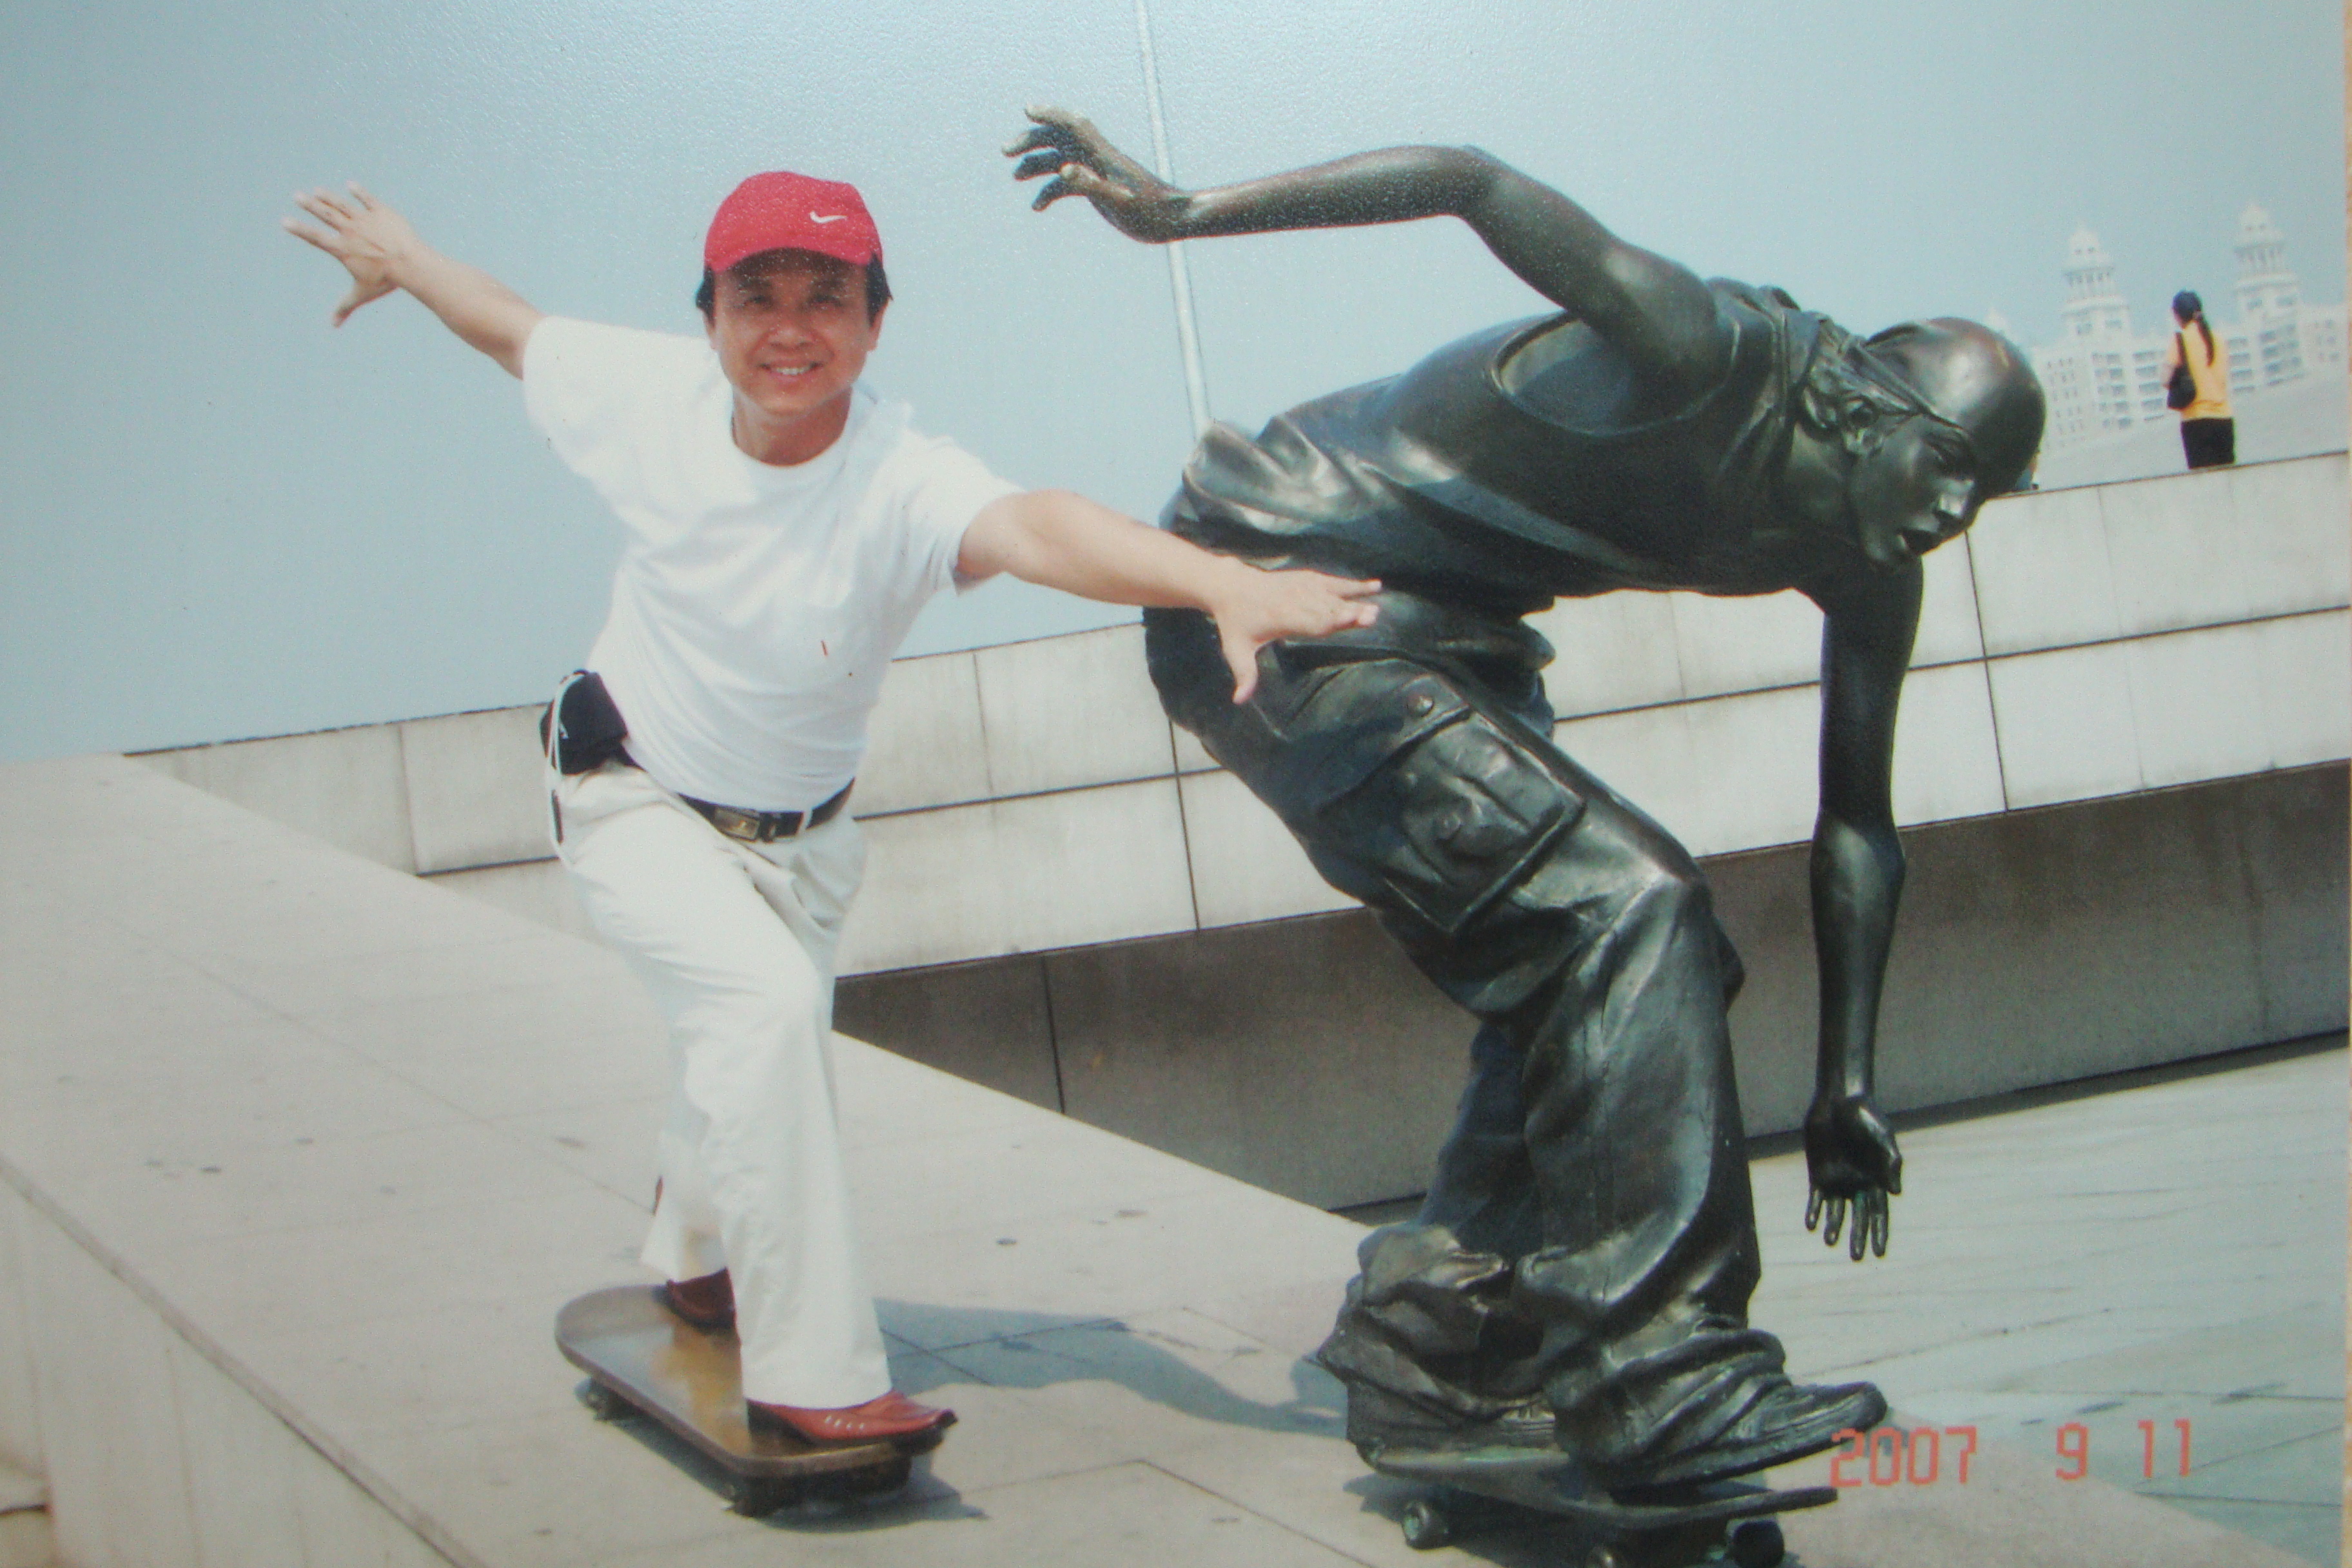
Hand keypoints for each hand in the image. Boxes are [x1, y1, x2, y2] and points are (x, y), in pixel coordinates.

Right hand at [282, 183, 420, 325]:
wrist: (409, 263)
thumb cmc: (385, 281)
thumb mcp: (362, 294)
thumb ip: (345, 307)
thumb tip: (333, 325)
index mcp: (341, 248)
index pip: (315, 237)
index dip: (298, 229)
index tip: (284, 221)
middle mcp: (349, 230)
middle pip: (325, 215)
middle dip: (309, 205)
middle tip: (296, 196)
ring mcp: (365, 219)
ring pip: (342, 205)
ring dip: (328, 197)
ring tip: (316, 191)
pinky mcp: (381, 212)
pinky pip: (367, 199)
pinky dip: (359, 192)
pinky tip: (350, 186)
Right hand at [1005, 105, 1190, 240]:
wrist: (1171, 220)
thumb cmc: (1150, 210)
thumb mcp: (1118, 200)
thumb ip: (1090, 184)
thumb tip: (1063, 170)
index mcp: (1102, 154)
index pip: (1073, 125)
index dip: (1050, 114)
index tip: (1027, 110)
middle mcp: (1097, 158)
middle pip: (1059, 139)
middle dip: (1032, 141)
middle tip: (1006, 150)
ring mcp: (1096, 172)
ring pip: (1059, 160)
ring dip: (1036, 165)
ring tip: (1015, 176)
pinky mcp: (1098, 189)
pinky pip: (1068, 184)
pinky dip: (1050, 192)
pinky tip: (1037, 206)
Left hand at [1207, 565, 1379, 701]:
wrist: (1231, 587)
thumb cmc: (1235, 623)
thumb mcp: (1236, 651)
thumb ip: (1244, 675)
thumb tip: (1239, 701)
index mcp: (1281, 619)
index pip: (1310, 622)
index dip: (1330, 621)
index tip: (1348, 620)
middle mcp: (1295, 601)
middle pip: (1326, 608)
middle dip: (1349, 612)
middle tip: (1372, 616)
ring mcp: (1303, 587)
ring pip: (1334, 594)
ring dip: (1356, 599)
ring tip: (1376, 604)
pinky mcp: (1308, 578)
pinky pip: (1334, 581)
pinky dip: (1354, 584)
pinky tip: (1374, 586)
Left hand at [1803, 1093, 1901, 1260]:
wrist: (1838, 1100)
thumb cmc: (1865, 1115)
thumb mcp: (1881, 1136)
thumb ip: (1890, 1163)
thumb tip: (1895, 1193)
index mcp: (1876, 1178)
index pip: (1879, 1213)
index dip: (1880, 1233)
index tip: (1880, 1253)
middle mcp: (1857, 1182)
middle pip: (1858, 1217)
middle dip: (1858, 1237)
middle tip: (1857, 1258)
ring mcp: (1837, 1178)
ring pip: (1835, 1210)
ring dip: (1833, 1226)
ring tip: (1830, 1243)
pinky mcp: (1818, 1171)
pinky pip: (1816, 1197)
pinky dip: (1814, 1210)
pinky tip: (1811, 1224)